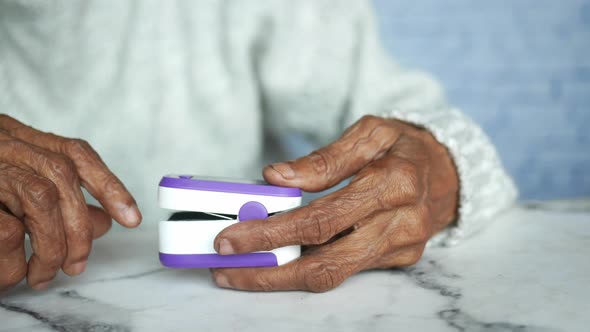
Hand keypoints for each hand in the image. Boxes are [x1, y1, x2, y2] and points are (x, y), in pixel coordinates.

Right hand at [0, 114, 140, 291]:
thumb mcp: (15, 188)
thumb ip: (59, 199)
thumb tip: (105, 220)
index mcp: (16, 138)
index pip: (74, 152)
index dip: (108, 183)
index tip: (131, 217)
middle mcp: (0, 142)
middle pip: (61, 174)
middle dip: (79, 224)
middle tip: (79, 263)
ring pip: (37, 196)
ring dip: (54, 241)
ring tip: (48, 273)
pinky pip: (5, 227)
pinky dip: (17, 254)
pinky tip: (18, 271)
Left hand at [212, 115, 458, 291]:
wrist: (449, 169)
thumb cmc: (404, 146)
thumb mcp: (369, 133)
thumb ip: (325, 159)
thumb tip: (277, 178)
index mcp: (394, 183)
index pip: (322, 218)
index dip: (272, 232)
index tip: (232, 237)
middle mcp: (402, 222)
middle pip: (325, 261)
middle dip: (269, 269)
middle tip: (226, 267)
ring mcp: (402, 246)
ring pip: (334, 275)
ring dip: (282, 278)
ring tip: (242, 272)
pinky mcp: (399, 259)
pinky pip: (347, 271)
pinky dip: (307, 269)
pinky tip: (279, 261)